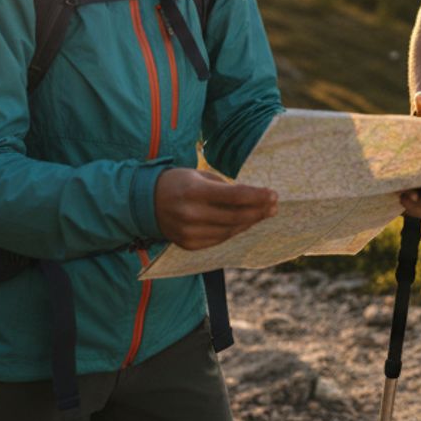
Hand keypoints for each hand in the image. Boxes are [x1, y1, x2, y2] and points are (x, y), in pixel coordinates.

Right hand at [155, 167, 276, 249]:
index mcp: (195, 192)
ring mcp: (190, 233)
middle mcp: (192, 214)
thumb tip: (254, 198)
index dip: (257, 196)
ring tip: (263, 214)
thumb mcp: (199, 175)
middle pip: (236, 216)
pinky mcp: (189, 245)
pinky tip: (245, 223)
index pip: (235, 196)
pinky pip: (219, 239)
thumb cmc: (178, 183)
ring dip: (250, 222)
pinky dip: (234, 231)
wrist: (145, 203)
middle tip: (274, 206)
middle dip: (259, 211)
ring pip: (230, 230)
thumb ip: (225, 187)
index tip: (274, 194)